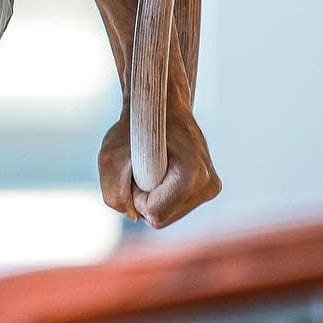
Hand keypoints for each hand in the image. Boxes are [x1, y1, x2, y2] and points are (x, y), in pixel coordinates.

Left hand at [98, 98, 220, 228]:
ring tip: (152, 165)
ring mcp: (211, 187)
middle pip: (163, 218)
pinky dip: (162, 194)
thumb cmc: (135, 126)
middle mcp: (209, 184)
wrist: (159, 104)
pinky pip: (175, 207)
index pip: (156, 214)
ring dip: (153, 196)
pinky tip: (161, 170)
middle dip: (144, 197)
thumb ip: (113, 193)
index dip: (135, 195)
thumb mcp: (110, 156)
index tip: (134, 167)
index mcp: (193, 174)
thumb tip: (132, 216)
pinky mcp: (209, 188)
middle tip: (140, 165)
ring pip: (169, 215)